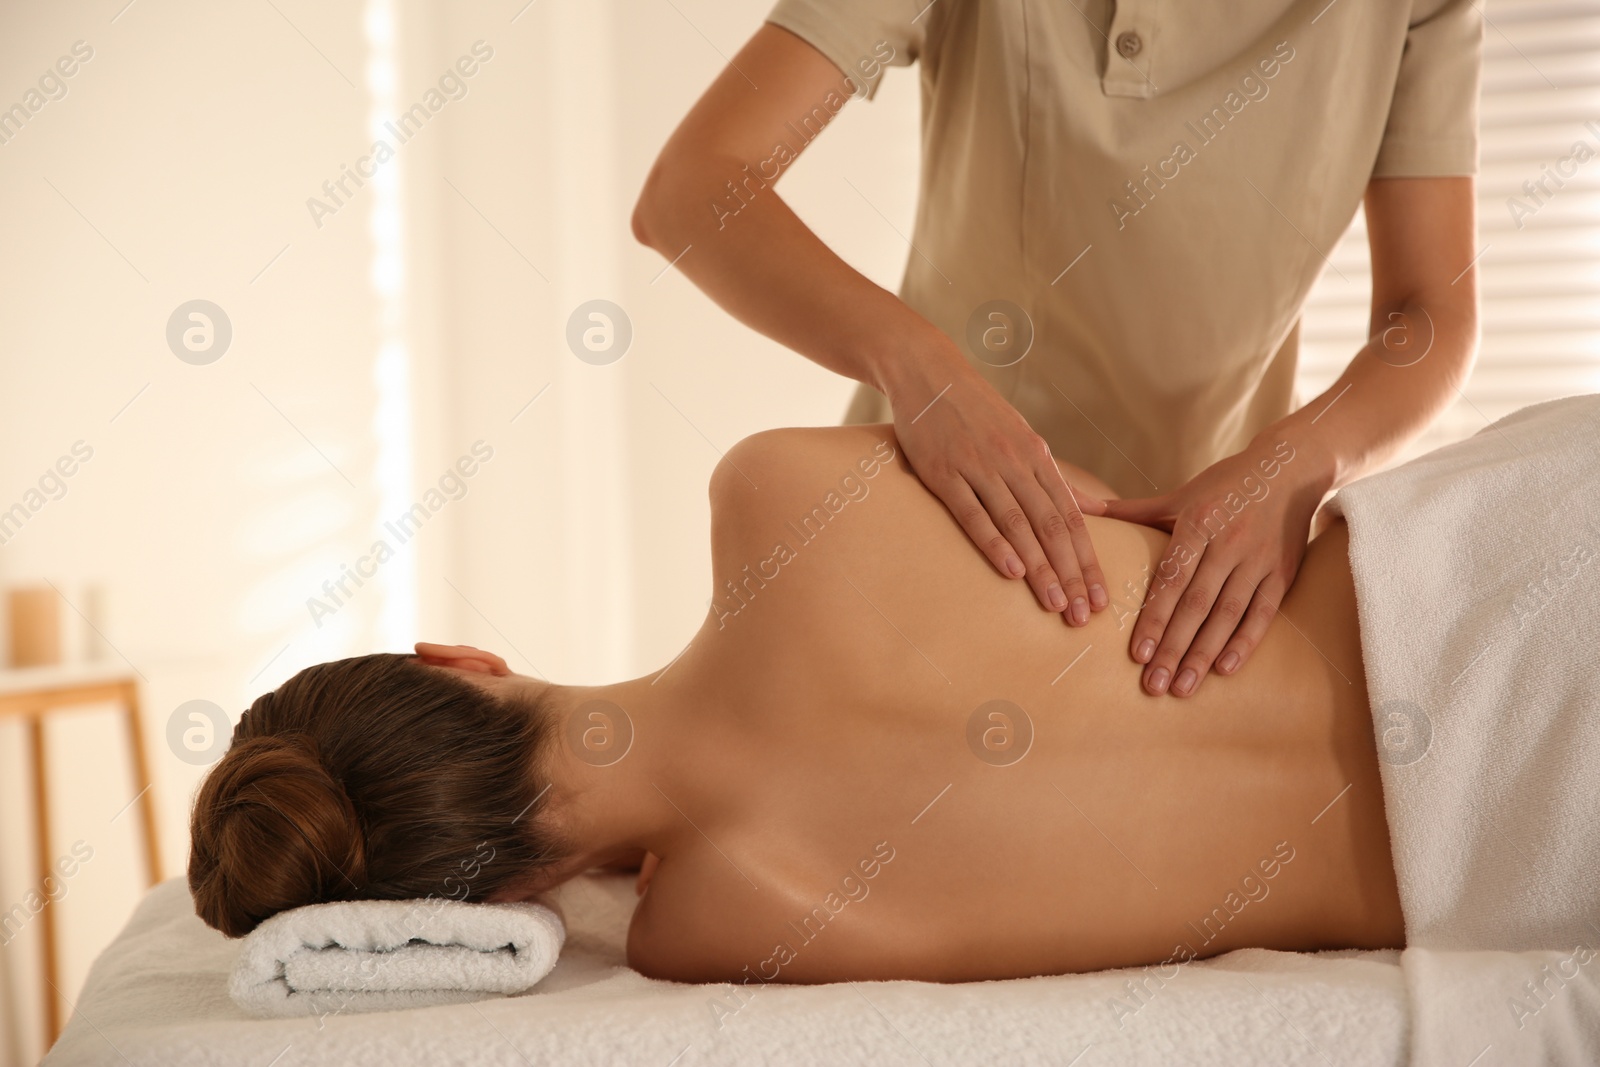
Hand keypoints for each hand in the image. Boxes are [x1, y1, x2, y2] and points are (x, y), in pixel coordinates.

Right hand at [888, 353, 1108, 623]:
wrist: (928, 372)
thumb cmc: (978, 411)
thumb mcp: (1024, 437)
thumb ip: (1058, 479)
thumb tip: (1098, 510)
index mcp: (1038, 457)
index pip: (1071, 519)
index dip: (1088, 561)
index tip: (1101, 599)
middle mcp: (1015, 463)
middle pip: (1051, 527)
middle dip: (1072, 574)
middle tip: (1084, 615)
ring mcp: (980, 467)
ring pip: (1019, 524)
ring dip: (1040, 567)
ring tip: (1056, 604)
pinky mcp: (944, 472)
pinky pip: (973, 513)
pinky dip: (994, 542)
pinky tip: (1011, 571)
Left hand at [1100, 437, 1327, 695]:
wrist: (1292, 468)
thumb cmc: (1226, 483)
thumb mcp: (1181, 493)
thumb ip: (1133, 509)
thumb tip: (1080, 507)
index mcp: (1197, 524)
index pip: (1171, 580)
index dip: (1154, 618)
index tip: (1138, 654)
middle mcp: (1228, 543)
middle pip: (1197, 605)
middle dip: (1174, 648)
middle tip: (1154, 685)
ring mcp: (1258, 560)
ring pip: (1228, 615)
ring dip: (1204, 654)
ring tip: (1183, 687)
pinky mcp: (1283, 573)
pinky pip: (1263, 614)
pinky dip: (1245, 642)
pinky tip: (1225, 670)